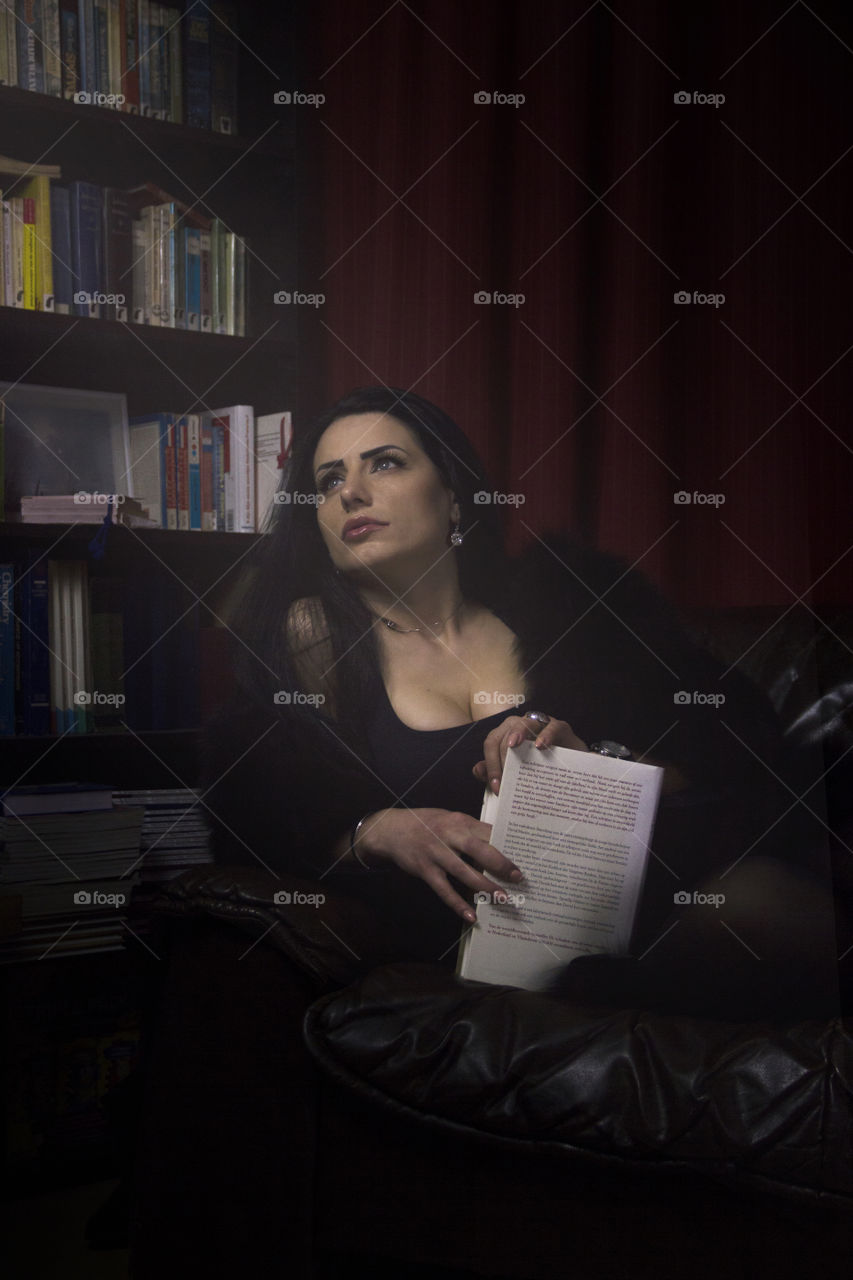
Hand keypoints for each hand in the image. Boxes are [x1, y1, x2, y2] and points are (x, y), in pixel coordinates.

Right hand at [357, 807, 522, 921]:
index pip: (488, 832)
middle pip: (480, 850)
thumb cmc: (426, 823)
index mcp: (459, 821)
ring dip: (485, 887)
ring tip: (503, 898)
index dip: (507, 843)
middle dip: (501, 865)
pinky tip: (471, 916)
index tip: (525, 853)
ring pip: (465, 873)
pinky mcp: (426, 871)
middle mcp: (449, 835)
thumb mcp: (449, 818)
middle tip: (520, 877)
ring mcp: (436, 854)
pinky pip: (444, 890)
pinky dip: (458, 905)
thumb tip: (496, 844)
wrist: (390, 830)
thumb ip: (469, 830)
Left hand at [472, 712, 587, 794]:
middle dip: (502, 756)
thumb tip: (478, 770)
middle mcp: (522, 725)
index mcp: (508, 734)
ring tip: (513, 746)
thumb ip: (496, 770)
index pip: (492, 742)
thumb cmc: (542, 767)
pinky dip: (545, 735)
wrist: (573, 768)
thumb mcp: (517, 771)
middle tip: (506, 779)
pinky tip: (540, 746)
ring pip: (524, 722)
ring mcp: (541, 725)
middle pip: (505, 732)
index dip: (491, 763)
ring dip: (517, 733)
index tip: (496, 786)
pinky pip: (552, 726)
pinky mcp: (561, 727)